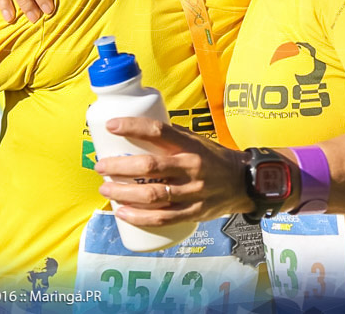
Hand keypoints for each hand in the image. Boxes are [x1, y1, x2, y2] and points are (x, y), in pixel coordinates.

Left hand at [94, 117, 251, 226]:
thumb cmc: (212, 157)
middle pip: (149, 167)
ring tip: (106, 189)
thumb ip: (168, 136)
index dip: (132, 127)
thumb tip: (132, 129)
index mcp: (190, 145)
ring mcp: (193, 192)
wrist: (243, 182)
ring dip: (123, 193)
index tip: (111, 126)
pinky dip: (139, 217)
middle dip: (119, 167)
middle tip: (101, 166)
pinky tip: (123, 213)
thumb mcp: (195, 139)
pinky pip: (162, 218)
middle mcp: (191, 167)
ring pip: (152, 194)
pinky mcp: (193, 212)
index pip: (157, 131)